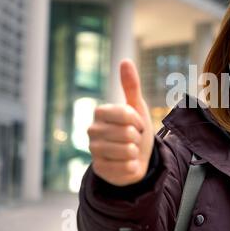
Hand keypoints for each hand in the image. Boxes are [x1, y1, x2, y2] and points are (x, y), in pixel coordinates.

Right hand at [87, 59, 154, 185]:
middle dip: (137, 138)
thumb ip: (131, 85)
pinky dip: (133, 167)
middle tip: (132, 139)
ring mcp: (94, 151)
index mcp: (100, 113)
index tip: (136, 123)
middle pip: (128, 133)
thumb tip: (125, 60)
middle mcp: (92, 131)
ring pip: (128, 151)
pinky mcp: (100, 170)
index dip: (138, 120)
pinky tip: (126, 164)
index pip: (126, 113)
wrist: (135, 157)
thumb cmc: (135, 130)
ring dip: (135, 152)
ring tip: (129, 150)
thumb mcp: (137, 107)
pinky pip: (127, 167)